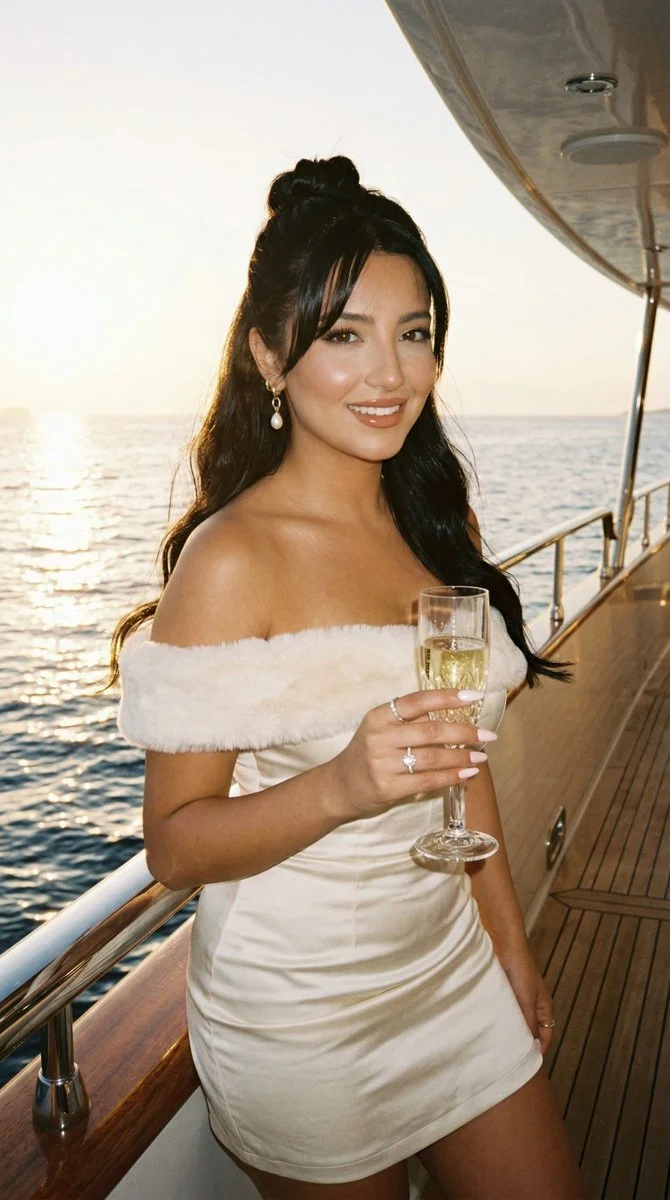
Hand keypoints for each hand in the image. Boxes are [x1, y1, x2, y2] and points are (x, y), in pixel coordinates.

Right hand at [327, 689, 496, 822]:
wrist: (340, 786)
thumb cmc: (368, 753)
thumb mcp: (381, 729)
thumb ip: (410, 722)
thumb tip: (455, 717)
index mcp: (379, 716)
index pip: (418, 701)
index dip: (447, 697)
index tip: (475, 695)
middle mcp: (379, 737)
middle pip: (430, 731)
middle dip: (464, 733)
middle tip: (488, 735)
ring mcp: (382, 763)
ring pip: (432, 758)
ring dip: (461, 757)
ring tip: (481, 756)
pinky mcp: (387, 787)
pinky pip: (427, 781)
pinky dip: (450, 777)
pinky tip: (466, 773)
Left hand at [496, 943, 554, 1056]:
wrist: (505, 946)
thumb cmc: (521, 970)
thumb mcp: (527, 1000)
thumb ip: (528, 1022)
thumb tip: (529, 1046)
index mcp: (543, 1006)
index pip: (546, 1034)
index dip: (540, 1048)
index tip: (530, 1064)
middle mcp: (532, 1004)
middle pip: (531, 1029)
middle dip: (524, 1042)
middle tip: (512, 1059)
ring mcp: (518, 998)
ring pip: (516, 1021)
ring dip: (510, 1031)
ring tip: (500, 1046)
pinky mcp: (504, 992)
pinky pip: (504, 1011)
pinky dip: (500, 1019)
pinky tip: (491, 1027)